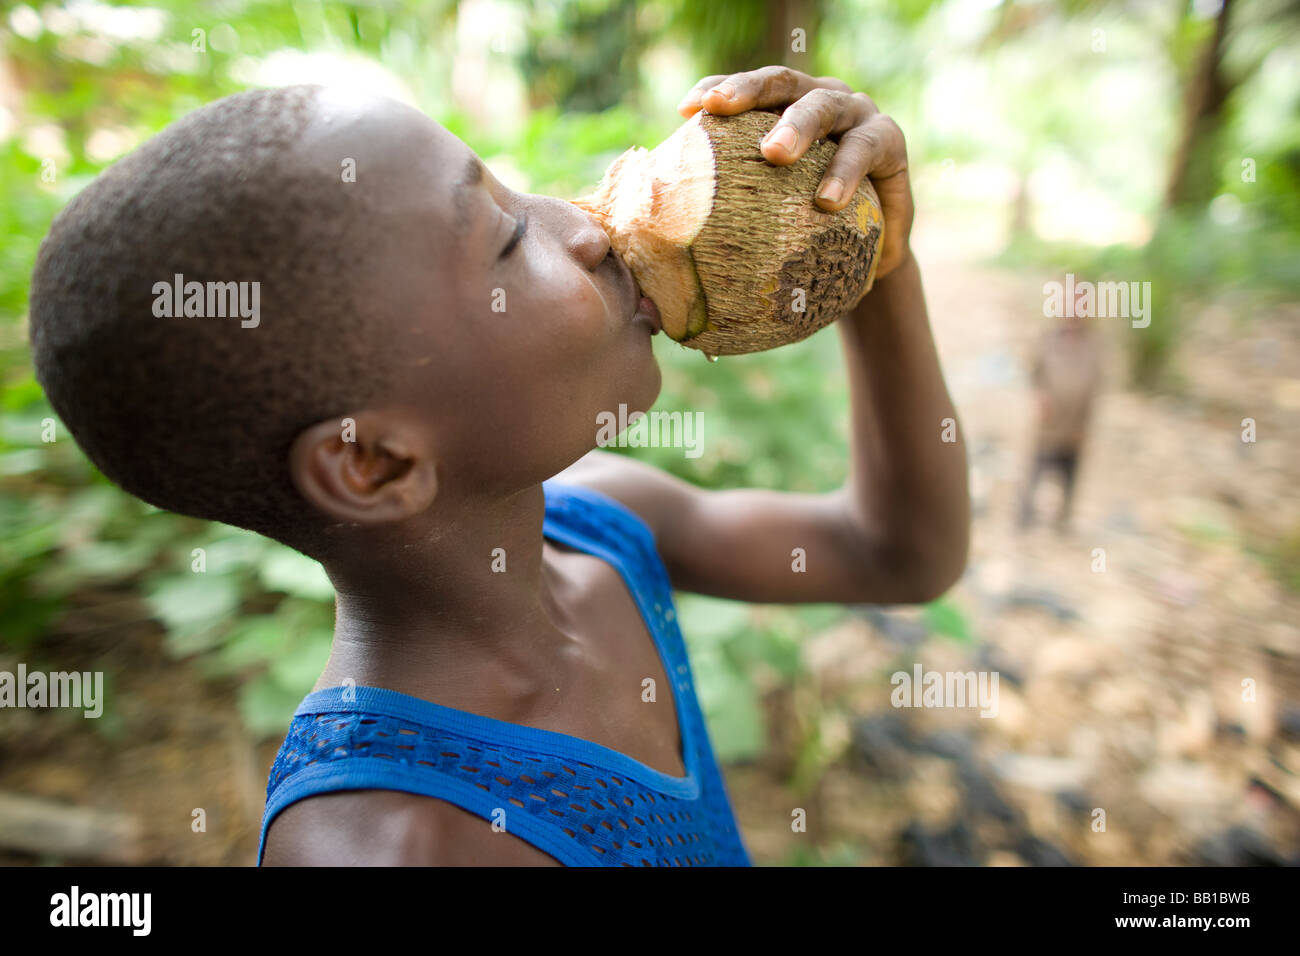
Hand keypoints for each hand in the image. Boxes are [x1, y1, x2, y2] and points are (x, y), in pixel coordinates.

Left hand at [677, 66, 912, 278]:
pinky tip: (826, 201)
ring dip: (797, 126)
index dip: (718, 89)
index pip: (749, 89)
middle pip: (782, 83)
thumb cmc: (811, 231)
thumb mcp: (772, 213)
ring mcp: (857, 114)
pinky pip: (864, 148)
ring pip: (823, 106)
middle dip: (749, 93)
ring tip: (774, 154)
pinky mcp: (889, 139)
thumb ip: (734, 206)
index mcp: (788, 108)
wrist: (874, 255)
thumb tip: (669, 236)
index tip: (686, 110)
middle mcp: (821, 99)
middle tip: (718, 110)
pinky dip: (844, 172)